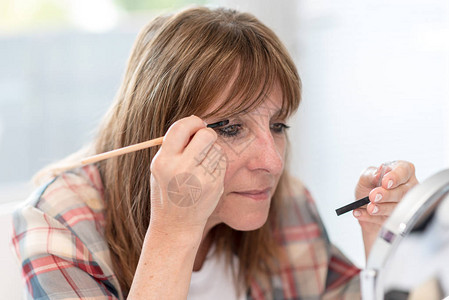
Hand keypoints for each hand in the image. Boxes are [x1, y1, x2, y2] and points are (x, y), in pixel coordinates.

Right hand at [149, 115, 226, 233]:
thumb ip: (174, 147)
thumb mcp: (160, 169)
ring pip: (217, 149)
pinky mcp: (214, 186)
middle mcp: (181, 169)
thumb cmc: (168, 192)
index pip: (182, 127)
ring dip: (213, 152)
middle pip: (206, 134)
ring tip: (202, 166)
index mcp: (163, 161)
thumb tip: (196, 123)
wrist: (175, 225)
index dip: (193, 122)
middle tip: (204, 143)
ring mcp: (200, 178)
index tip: (196, 126)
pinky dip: (217, 165)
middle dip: (207, 135)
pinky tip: (208, 176)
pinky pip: (222, 163)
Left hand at [353, 160, 418, 257]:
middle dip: (387, 194)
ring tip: (367, 208)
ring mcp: (406, 205)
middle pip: (405, 190)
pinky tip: (360, 214)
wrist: (362, 212)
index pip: (405, 169)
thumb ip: (369, 174)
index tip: (385, 181)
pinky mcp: (400, 221)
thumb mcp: (364, 179)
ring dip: (381, 208)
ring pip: (400, 207)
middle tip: (373, 197)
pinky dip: (372, 218)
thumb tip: (377, 174)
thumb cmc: (366, 191)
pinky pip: (390, 220)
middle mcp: (407, 187)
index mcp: (400, 172)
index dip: (396, 175)